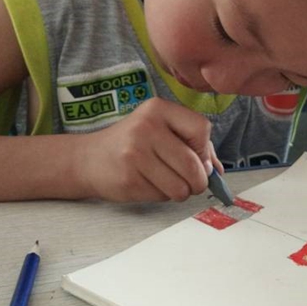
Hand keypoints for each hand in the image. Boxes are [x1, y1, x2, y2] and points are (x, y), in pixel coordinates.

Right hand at [77, 97, 216, 201]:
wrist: (88, 159)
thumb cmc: (132, 143)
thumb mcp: (160, 129)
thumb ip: (192, 144)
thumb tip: (218, 171)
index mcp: (158, 109)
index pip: (201, 128)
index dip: (205, 150)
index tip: (198, 159)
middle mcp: (146, 127)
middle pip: (193, 164)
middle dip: (199, 180)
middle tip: (192, 182)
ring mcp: (135, 154)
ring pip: (181, 187)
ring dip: (181, 191)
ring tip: (168, 182)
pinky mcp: (128, 179)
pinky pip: (163, 196)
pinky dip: (162, 196)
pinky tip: (148, 184)